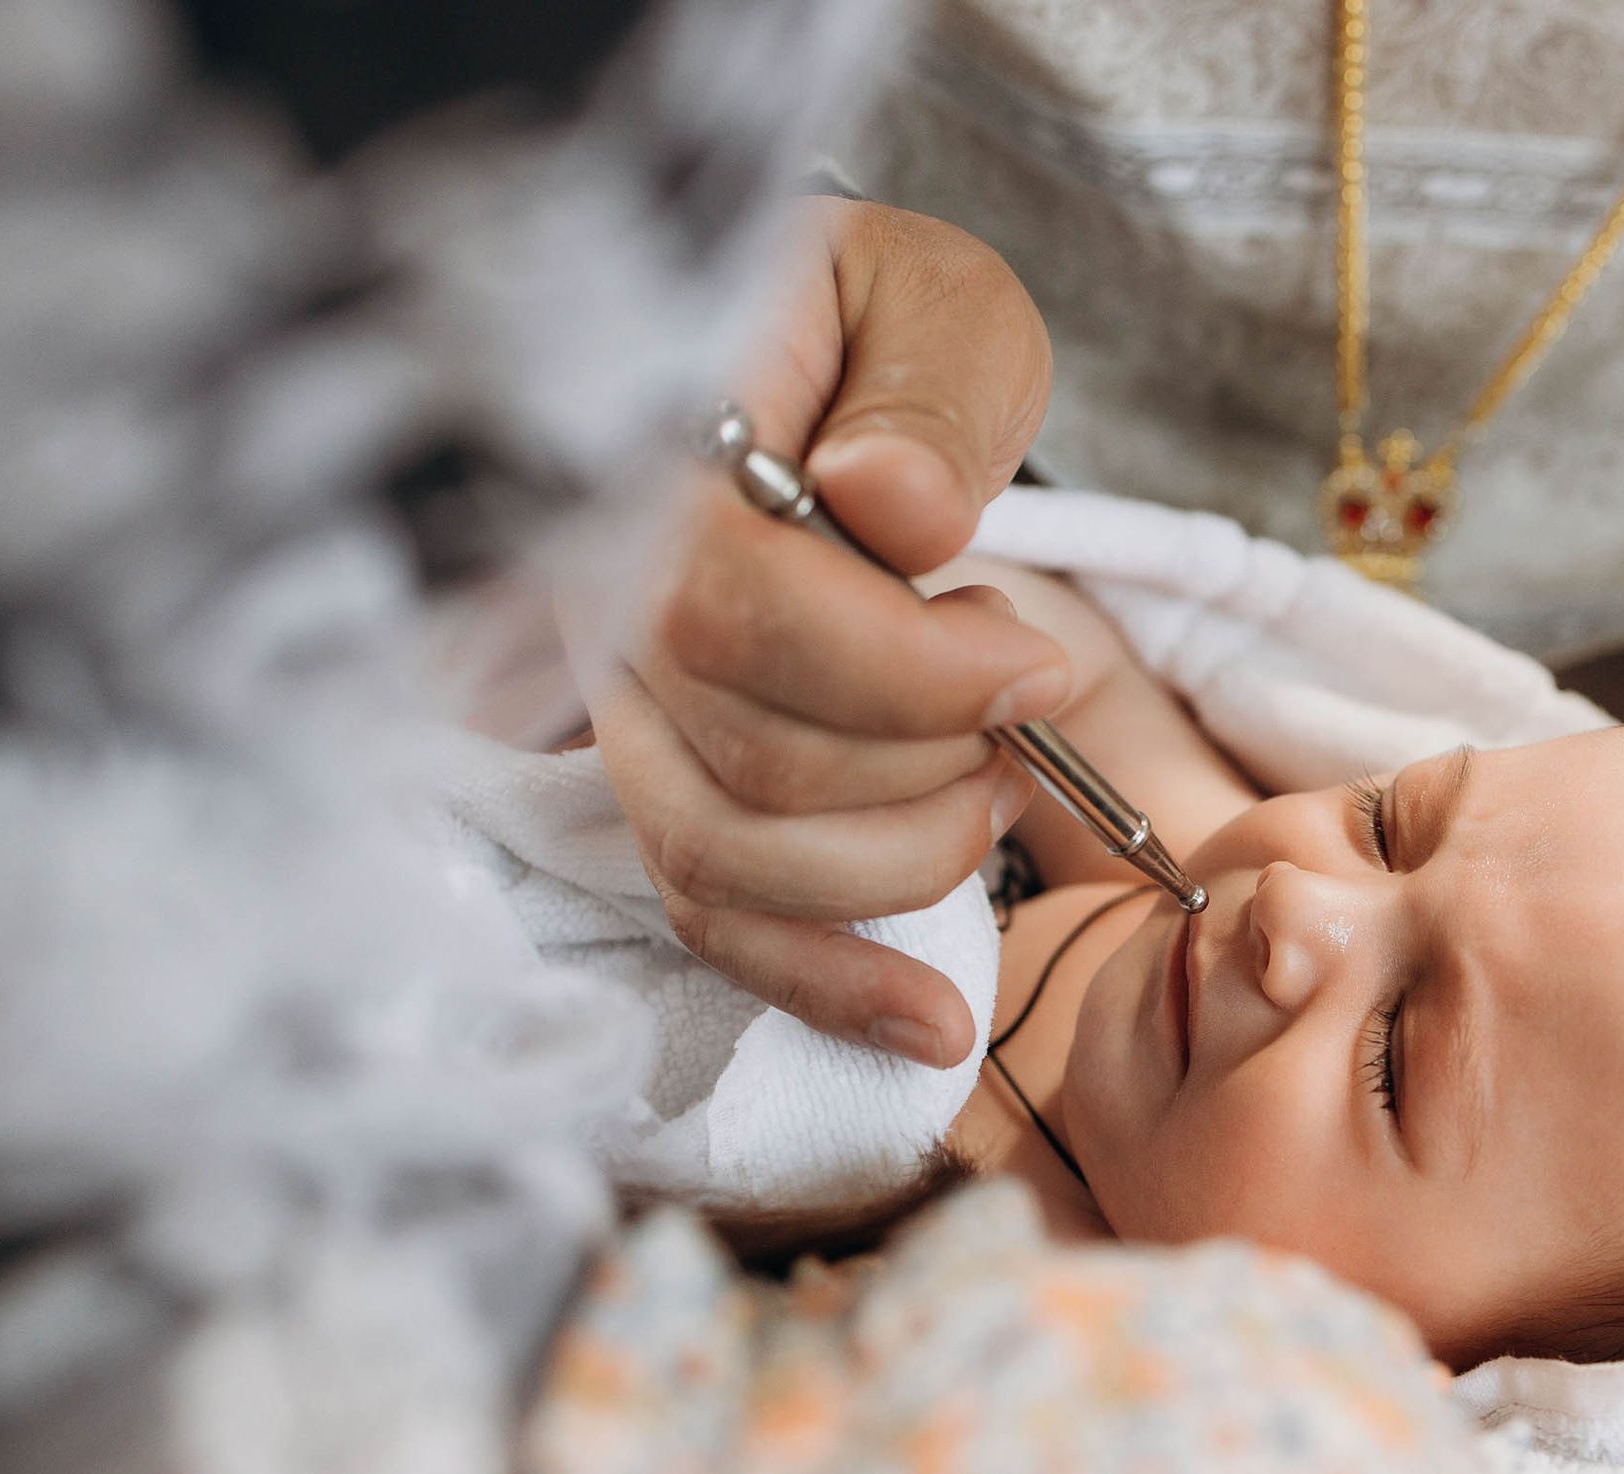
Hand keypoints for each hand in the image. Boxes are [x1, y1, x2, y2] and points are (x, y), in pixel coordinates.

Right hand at [584, 200, 1065, 1067]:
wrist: (792, 349)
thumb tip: (891, 510)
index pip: (730, 610)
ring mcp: (612, 699)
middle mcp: (592, 596)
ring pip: (726, 858)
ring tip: (995, 790)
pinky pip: (711, 911)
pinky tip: (931, 1026)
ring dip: (901, 862)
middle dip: (926, 770)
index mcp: (641, 457)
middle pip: (742, 759)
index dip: (902, 673)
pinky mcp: (657, 772)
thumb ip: (924, 394)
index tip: (1031, 661)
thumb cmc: (867, 321)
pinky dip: (826, 983)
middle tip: (1025, 706)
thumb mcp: (930, 297)